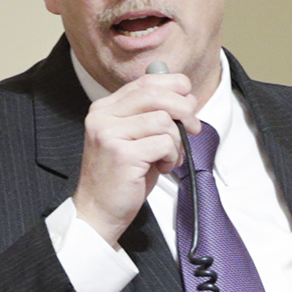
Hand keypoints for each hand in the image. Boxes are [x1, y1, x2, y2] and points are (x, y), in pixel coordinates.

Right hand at [72, 71, 200, 244]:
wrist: (99, 211)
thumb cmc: (122, 176)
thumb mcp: (134, 137)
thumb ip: (150, 115)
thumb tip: (184, 97)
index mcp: (105, 108)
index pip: (146, 81)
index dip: (175, 86)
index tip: (188, 102)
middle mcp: (103, 117)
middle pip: (156, 93)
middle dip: (184, 108)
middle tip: (192, 127)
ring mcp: (110, 134)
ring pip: (163, 120)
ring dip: (176, 141)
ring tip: (168, 157)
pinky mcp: (122, 155)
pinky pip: (163, 143)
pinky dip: (171, 156)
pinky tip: (162, 167)